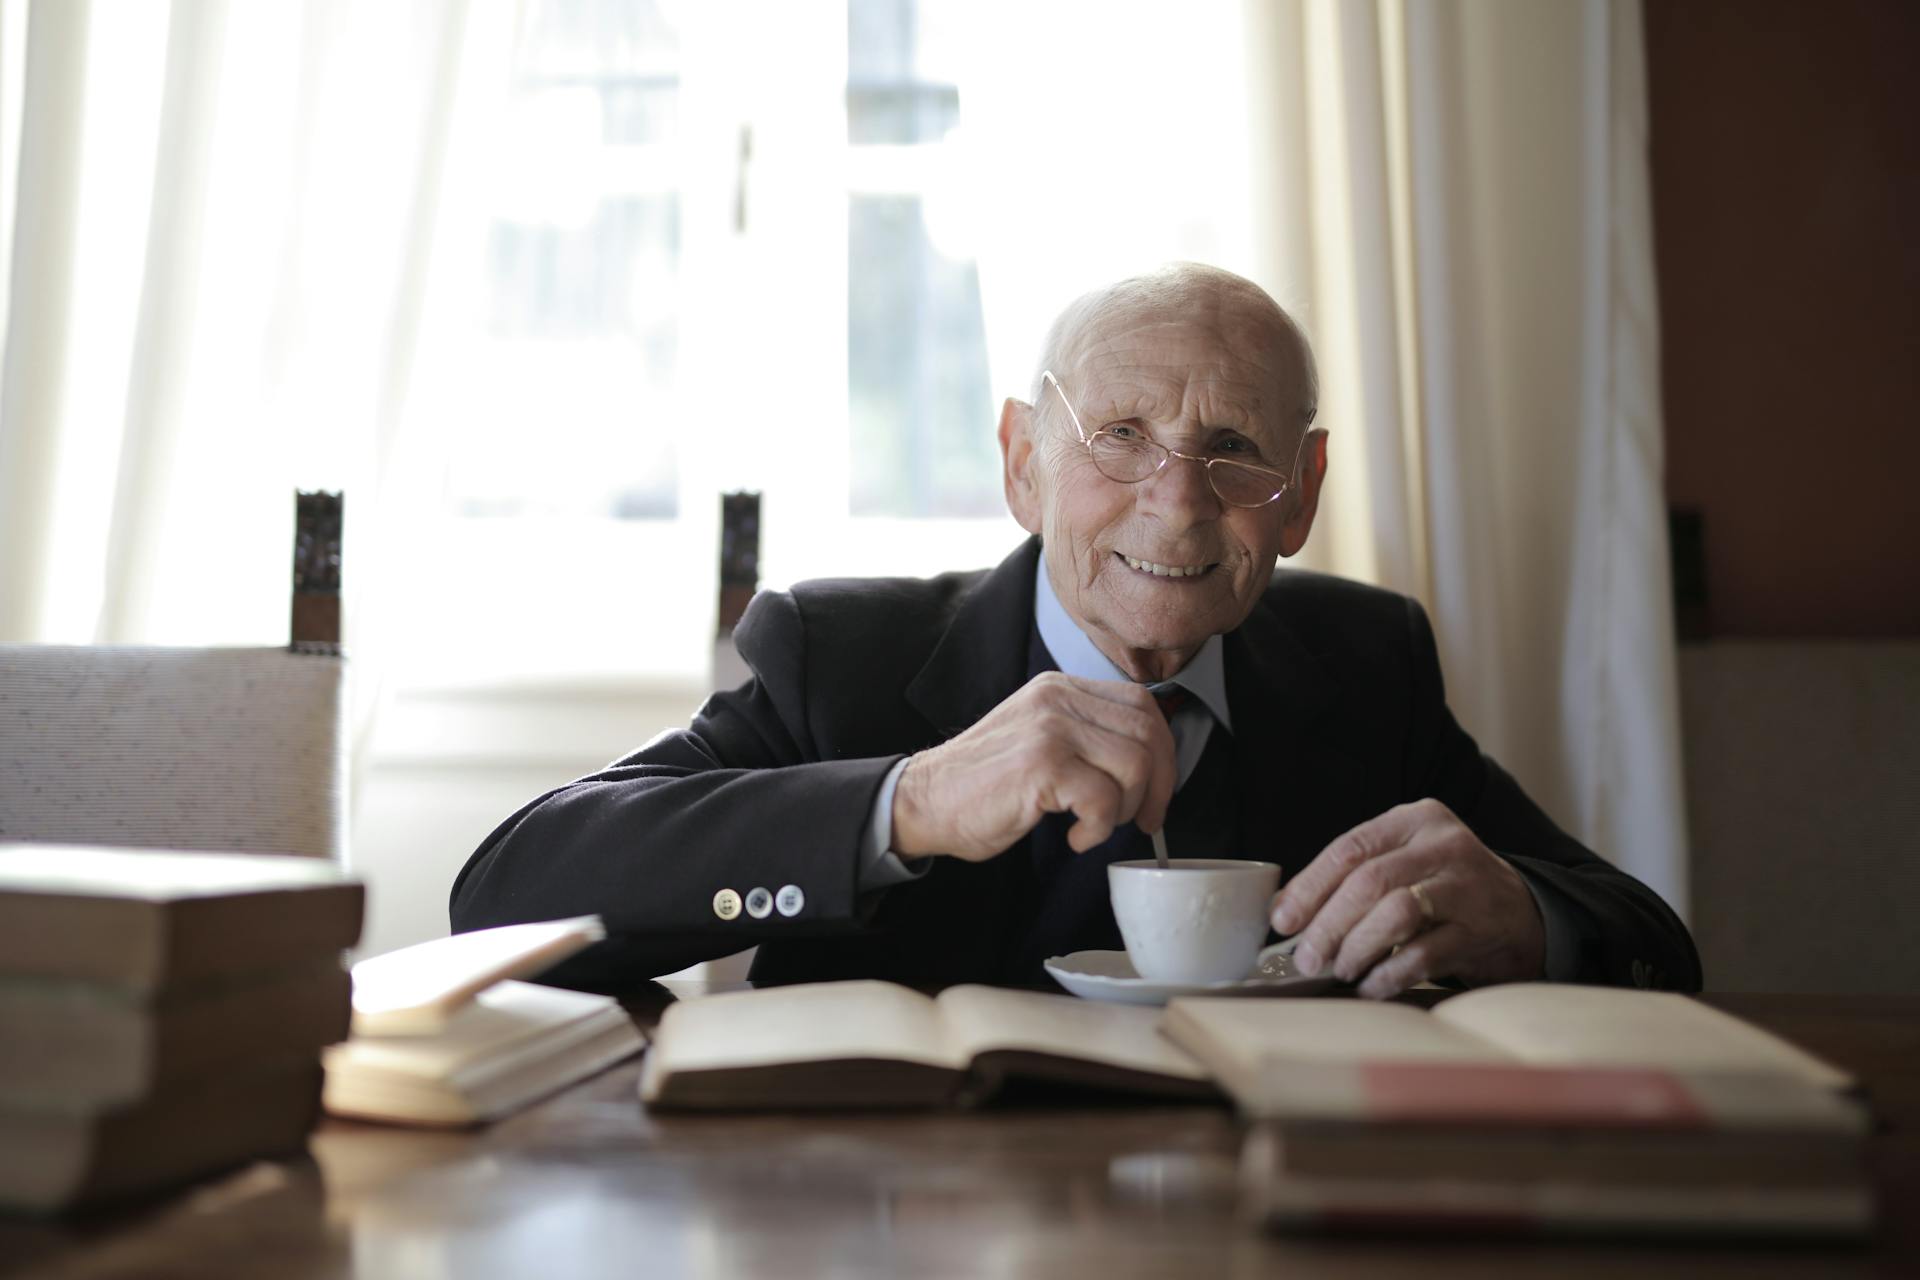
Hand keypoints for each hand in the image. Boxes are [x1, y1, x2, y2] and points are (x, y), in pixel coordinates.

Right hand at [892, 672, 1176, 861]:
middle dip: (1159, 786)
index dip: (1164, 752)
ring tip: (1095, 826)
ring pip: (1134, 765)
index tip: (1156, 792)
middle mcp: (1058, 699)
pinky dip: (1099, 830)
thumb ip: (1086, 737)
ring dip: (1125, 809)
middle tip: (1142, 820)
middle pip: (1148, 732)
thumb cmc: (983, 785)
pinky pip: (1104, 799)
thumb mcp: (1041, 740)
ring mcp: (1049, 729)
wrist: (925, 801)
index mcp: (1061, 689)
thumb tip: (1150, 763)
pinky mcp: (1042, 765)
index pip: (1142, 705)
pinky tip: (1076, 837)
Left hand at [1267, 799, 1544, 998]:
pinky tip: (1371, 986)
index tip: (1282, 921)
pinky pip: (1425, 953)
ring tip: (1340, 970)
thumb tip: (1285, 912)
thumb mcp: (1405, 863)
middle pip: (1369, 881)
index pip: (1350, 848)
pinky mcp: (1483, 929)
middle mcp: (1444, 844)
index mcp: (1416, 820)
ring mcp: (1468, 885)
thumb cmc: (1444, 888)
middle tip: (1306, 959)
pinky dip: (1389, 974)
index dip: (1309, 887)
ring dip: (1358, 947)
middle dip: (1328, 925)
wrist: (1521, 914)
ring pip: (1397, 912)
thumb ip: (1353, 878)